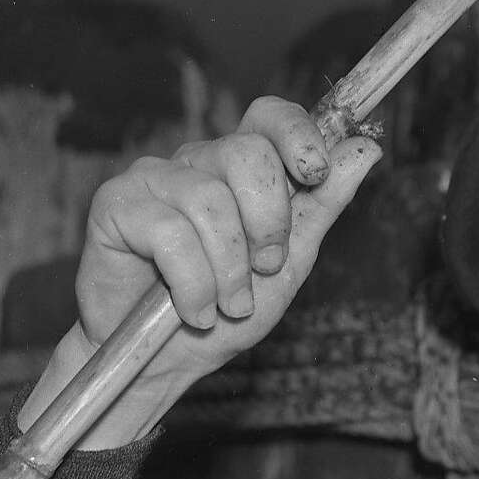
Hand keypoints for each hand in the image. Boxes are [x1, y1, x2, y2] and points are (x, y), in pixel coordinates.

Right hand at [21, 97, 381, 446]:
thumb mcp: (291, 261)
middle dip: (268, 223)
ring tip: (228, 305)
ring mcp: (151, 179)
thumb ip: (323, 205)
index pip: (270, 116)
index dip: (298, 135)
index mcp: (239, 168)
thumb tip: (364, 149)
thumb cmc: (228, 310)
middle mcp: (195, 163)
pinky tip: (193, 310)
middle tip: (264, 268)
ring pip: (210, 200)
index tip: (315, 174)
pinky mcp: (114, 205)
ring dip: (230, 270)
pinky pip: (168, 233)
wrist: (167, 362)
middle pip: (246, 153)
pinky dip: (193, 284)